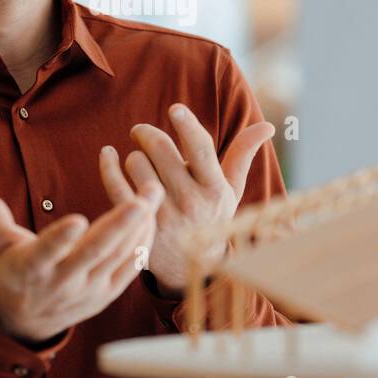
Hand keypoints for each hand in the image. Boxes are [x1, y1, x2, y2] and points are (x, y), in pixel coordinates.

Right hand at [0, 179, 162, 344]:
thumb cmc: (13, 266)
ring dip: (139, 226)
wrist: (27, 317)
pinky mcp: (108, 294)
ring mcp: (89, 291)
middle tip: (140, 200)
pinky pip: (131, 267)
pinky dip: (143, 242)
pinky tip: (152, 215)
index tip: (76, 220)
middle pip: (94, 253)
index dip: (60, 239)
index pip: (46, 252)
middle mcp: (62, 282)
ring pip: (118, 257)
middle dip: (118, 226)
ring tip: (153, 192)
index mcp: (31, 268)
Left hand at [100, 103, 274, 297]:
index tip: (175, 110)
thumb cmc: (211, 217)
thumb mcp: (231, 190)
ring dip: (135, 155)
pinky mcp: (138, 225)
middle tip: (142, 133)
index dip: (187, 125)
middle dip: (147, 133)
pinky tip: (108, 154)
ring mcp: (162, 216)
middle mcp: (190, 202)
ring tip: (140, 163)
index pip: (200, 148)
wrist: (190, 268)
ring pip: (136, 163)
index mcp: (214, 189)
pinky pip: (115, 184)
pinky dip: (108, 164)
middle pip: (160, 148)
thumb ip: (243, 155)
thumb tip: (268, 126)